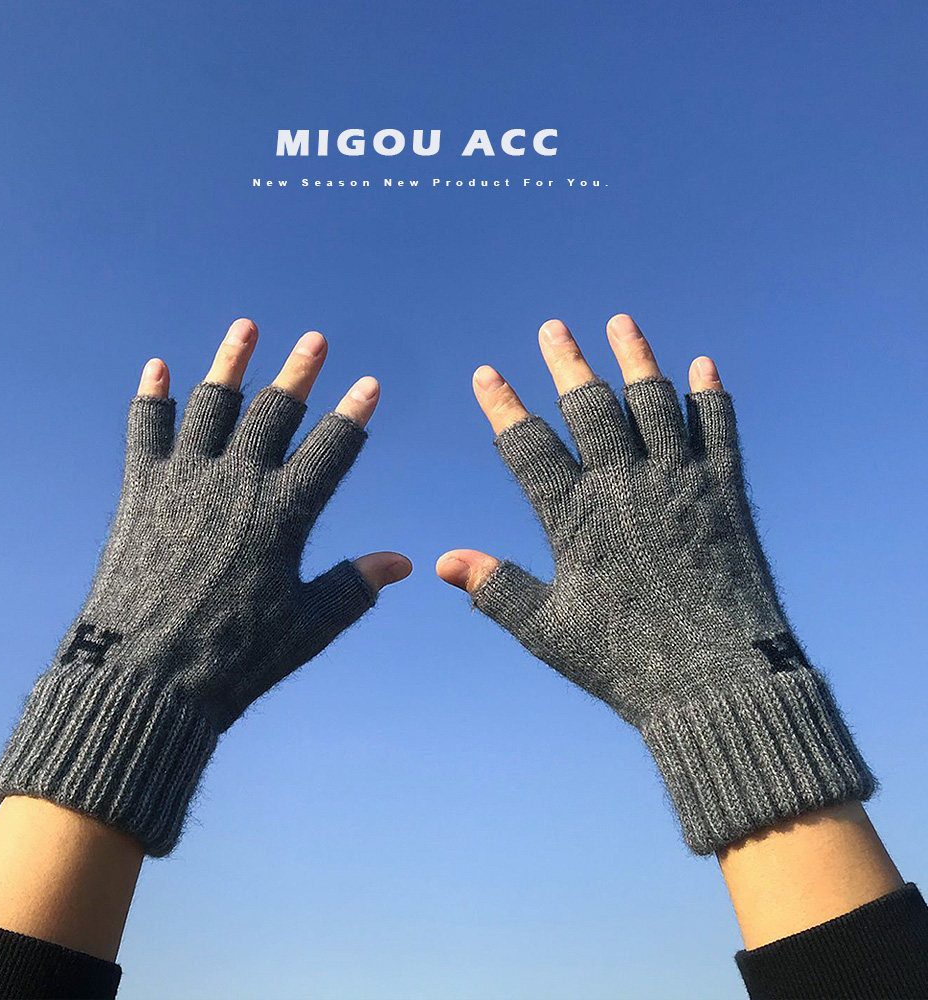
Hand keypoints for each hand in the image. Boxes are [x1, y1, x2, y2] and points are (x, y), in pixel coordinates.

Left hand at [0, 319, 410, 856]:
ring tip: (248, 327)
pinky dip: (151, 397)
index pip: (332, 449)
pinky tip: (157, 368)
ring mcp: (186, 479)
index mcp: (285, 513)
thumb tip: (405, 563)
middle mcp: (238, 482)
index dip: (354, 415)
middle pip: (275, 412)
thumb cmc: (234, 657)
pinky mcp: (141, 488)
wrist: (144, 674)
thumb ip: (357, 586)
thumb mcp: (309, 625)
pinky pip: (146, 430)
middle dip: (300, 372)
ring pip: (213, 404)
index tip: (369, 385)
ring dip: (232, 362)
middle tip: (315, 340)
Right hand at [438, 315, 873, 853]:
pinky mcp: (725, 494)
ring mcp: (679, 483)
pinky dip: (711, 396)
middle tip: (554, 328)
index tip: (486, 374)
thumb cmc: (625, 662)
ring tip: (621, 322)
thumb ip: (495, 590)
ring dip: (636, 358)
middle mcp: (625, 486)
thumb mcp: (547, 631)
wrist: (719, 681)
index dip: (503, 406)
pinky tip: (704, 366)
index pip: (527, 445)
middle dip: (568, 363)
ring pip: (654, 403)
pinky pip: (720, 430)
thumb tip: (441, 562)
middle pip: (590, 407)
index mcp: (576, 517)